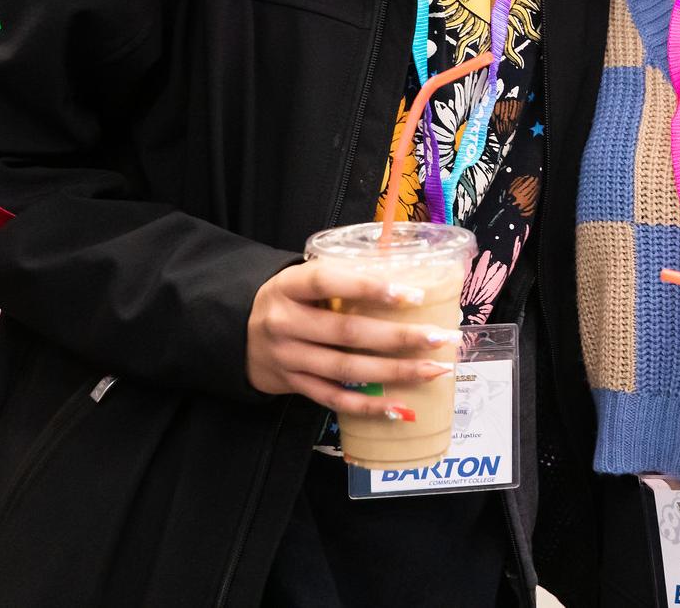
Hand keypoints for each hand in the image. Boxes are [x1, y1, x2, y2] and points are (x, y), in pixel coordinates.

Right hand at [244, 259, 458, 418]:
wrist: (238, 334)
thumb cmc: (288, 300)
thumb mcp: (301, 279)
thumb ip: (340, 276)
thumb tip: (408, 271)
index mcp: (288, 286)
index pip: (327, 280)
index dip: (369, 287)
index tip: (413, 294)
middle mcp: (284, 322)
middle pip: (347, 332)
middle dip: (399, 337)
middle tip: (440, 338)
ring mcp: (288, 358)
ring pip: (346, 369)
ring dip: (395, 372)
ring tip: (434, 370)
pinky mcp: (293, 385)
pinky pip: (335, 399)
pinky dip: (369, 405)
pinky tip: (401, 407)